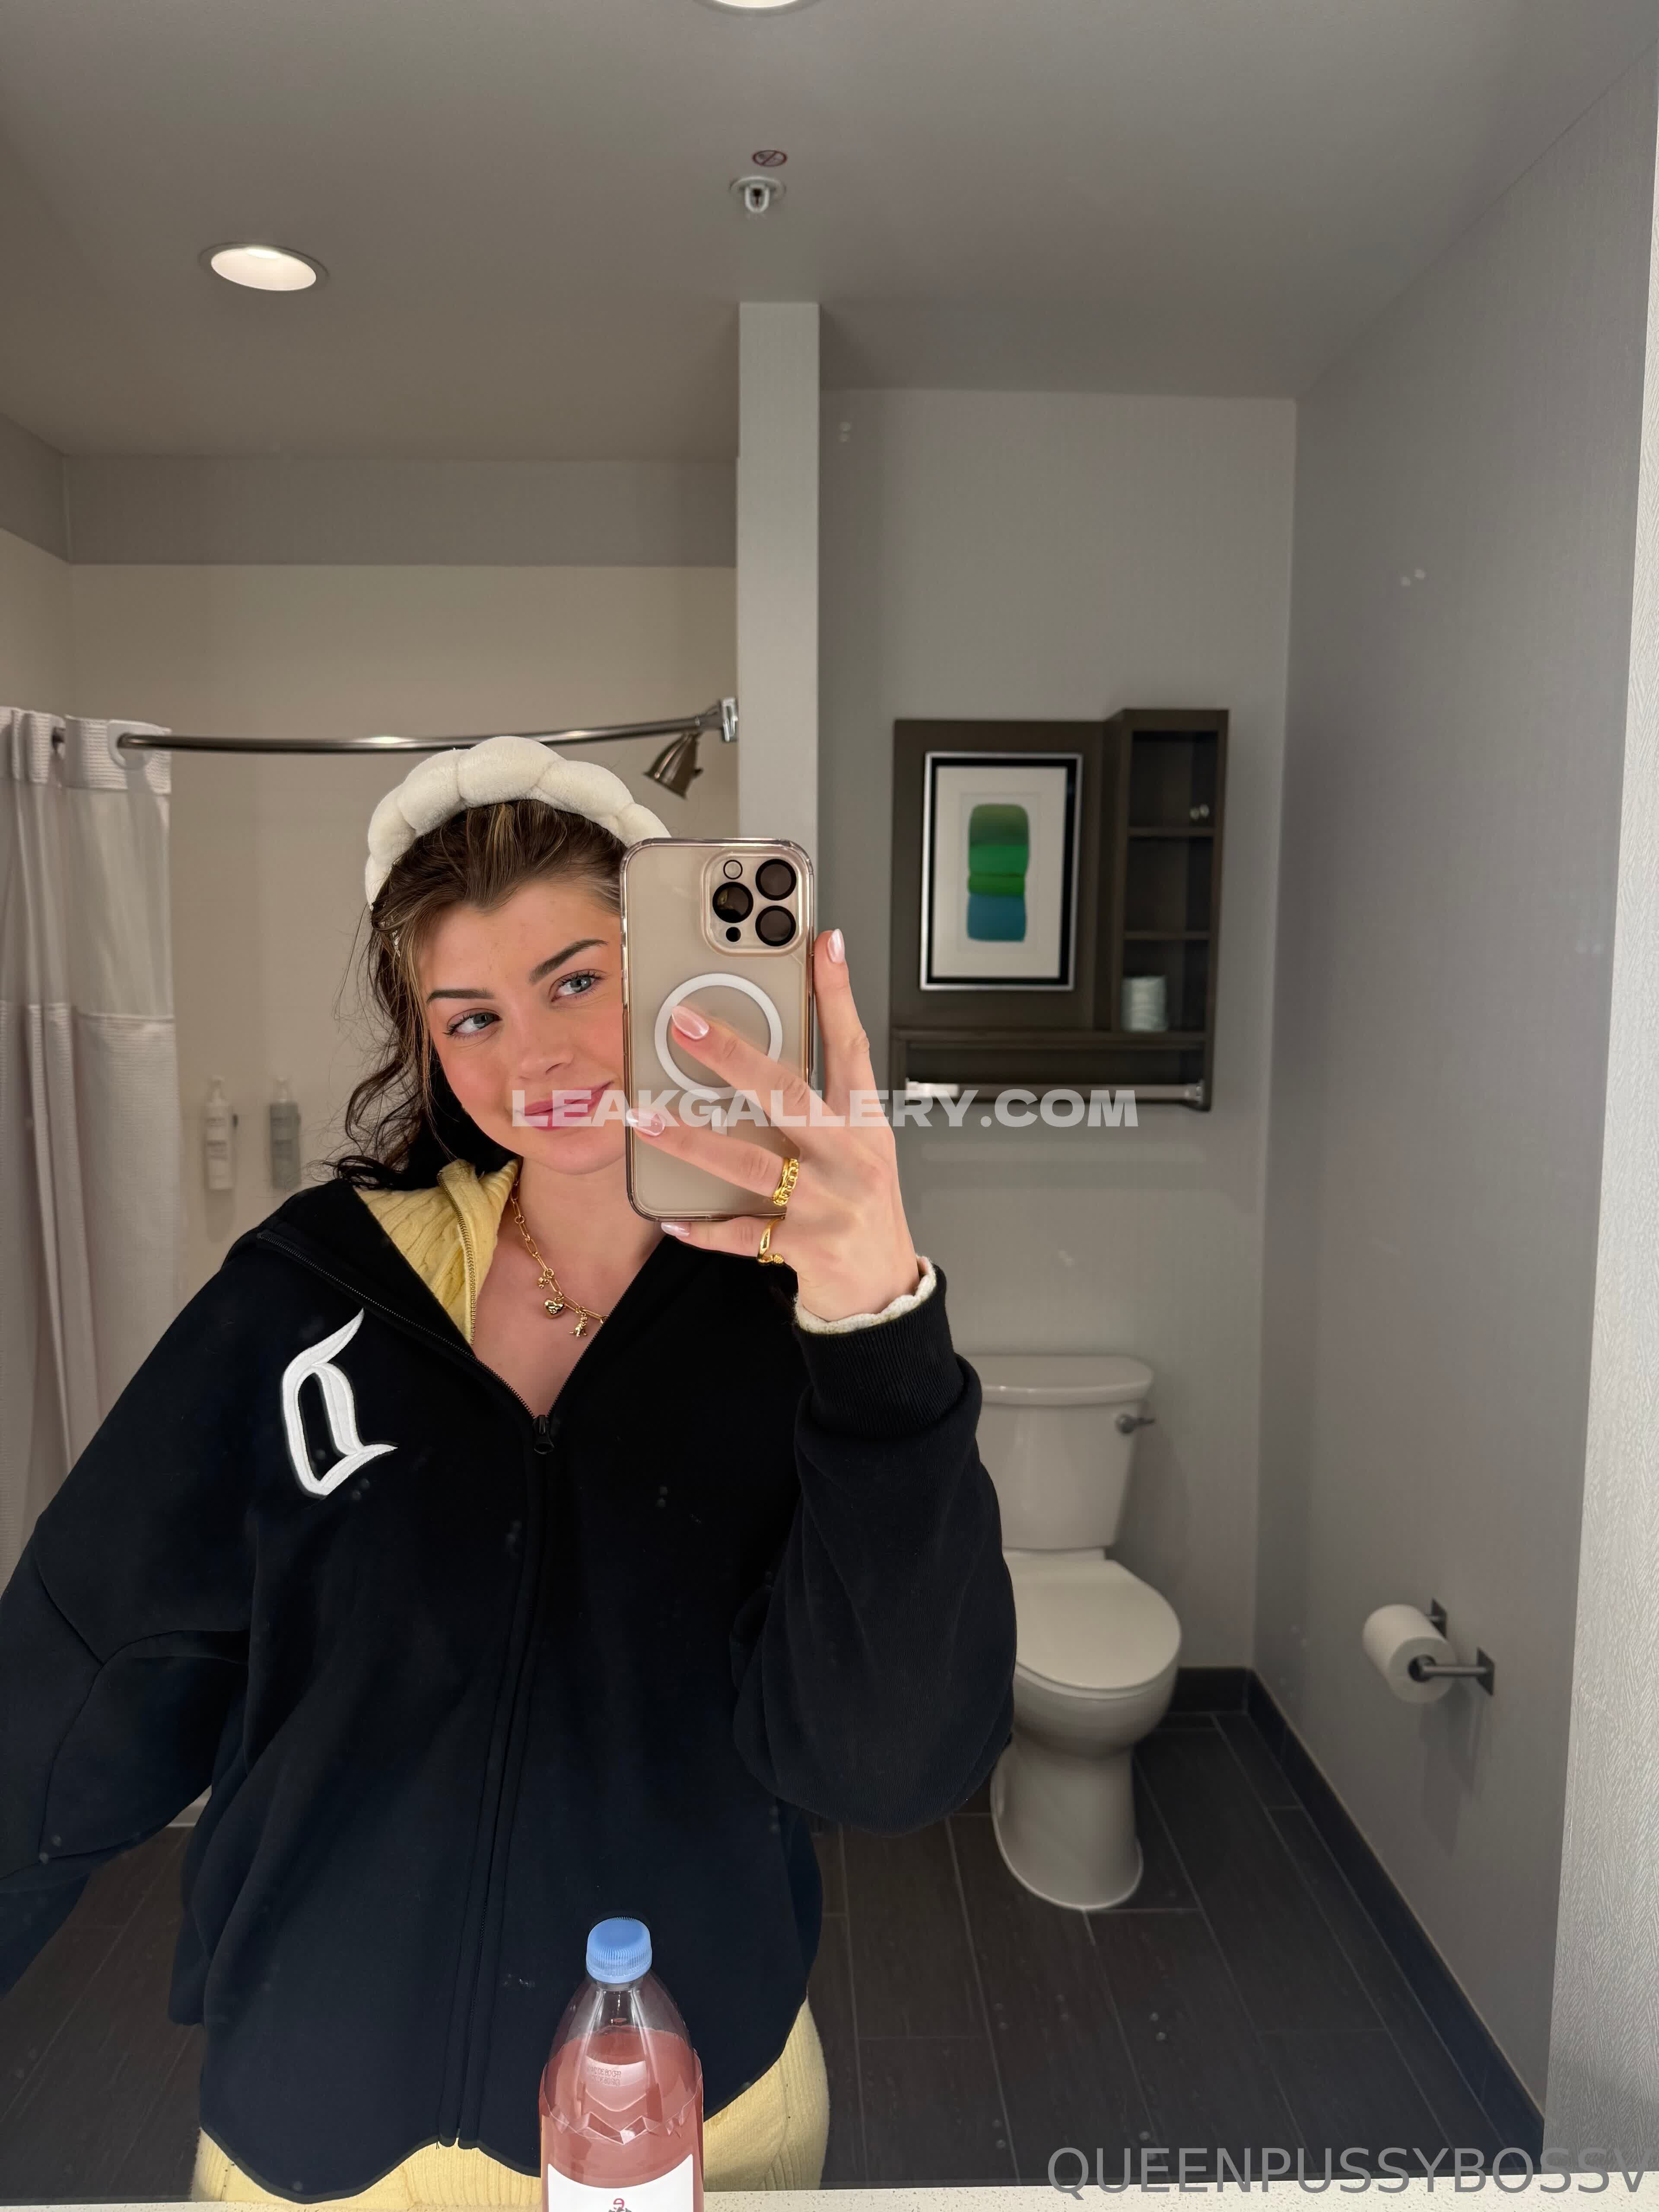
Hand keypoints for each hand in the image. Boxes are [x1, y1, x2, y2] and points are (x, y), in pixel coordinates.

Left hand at [624, 927, 923, 1322]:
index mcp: (863, 1123)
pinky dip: (704, 1229)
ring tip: (644, 1117)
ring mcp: (829, 1201)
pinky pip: (743, 1234)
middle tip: (683, 1023)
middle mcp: (849, 1155)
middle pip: (788, 1092)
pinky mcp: (808, 1246)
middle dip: (732, 1055)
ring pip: (750, 1162)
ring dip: (692, 1138)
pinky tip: (671, 1218)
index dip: (837, 992)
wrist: (885, 1292)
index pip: (851, 1045)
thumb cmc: (859, 1209)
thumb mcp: (854, 1149)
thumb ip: (815, 1106)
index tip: (822, 942)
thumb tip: (757, 1056)